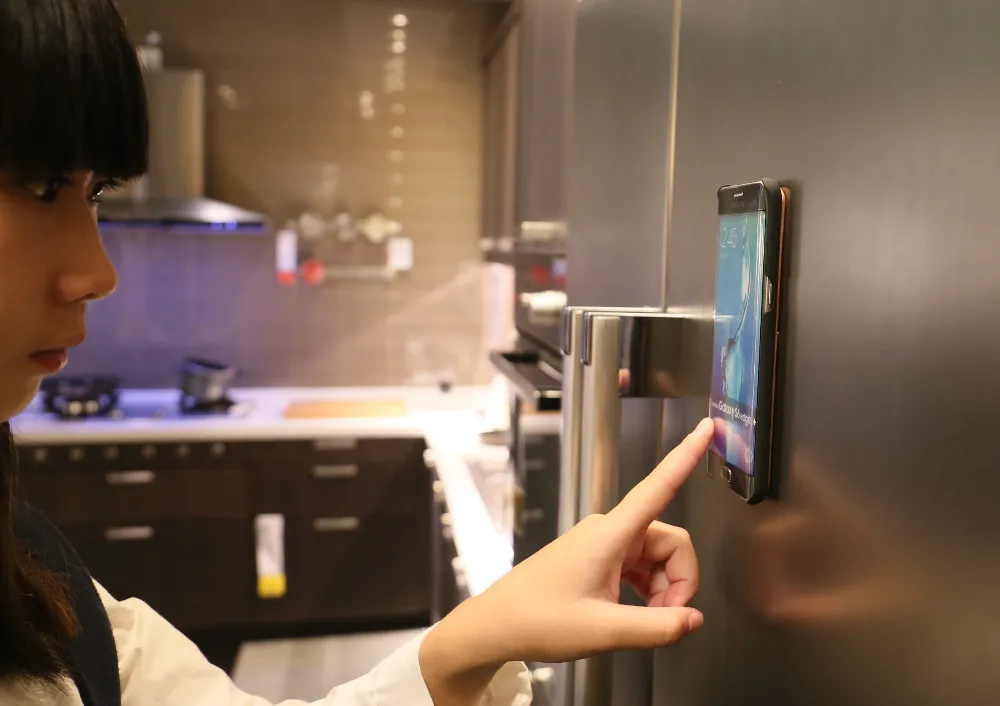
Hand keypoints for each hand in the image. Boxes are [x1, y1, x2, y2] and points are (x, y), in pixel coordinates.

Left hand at [420, 418, 712, 703]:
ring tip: (645, 623)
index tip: (707, 427)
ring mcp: (604, 543)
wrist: (498, 625)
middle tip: (668, 619)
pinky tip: (637, 614)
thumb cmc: (538, 620)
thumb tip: (693, 619)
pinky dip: (649, 591)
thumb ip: (656, 627)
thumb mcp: (603, 631)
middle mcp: (610, 530)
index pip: (658, 486)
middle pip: (671, 542)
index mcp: (610, 534)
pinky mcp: (600, 558)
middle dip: (679, 580)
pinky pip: (641, 566)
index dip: (686, 456)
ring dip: (663, 590)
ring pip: (658, 557)